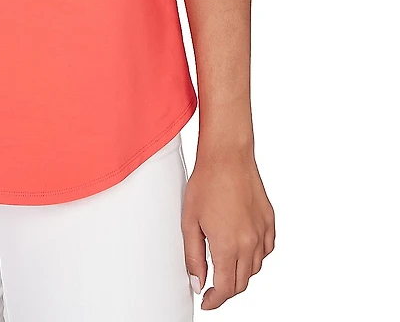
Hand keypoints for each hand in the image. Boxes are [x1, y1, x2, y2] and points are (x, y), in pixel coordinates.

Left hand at [182, 146, 274, 309]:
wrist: (227, 157)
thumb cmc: (206, 183)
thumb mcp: (190, 222)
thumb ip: (193, 256)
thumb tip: (197, 281)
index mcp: (228, 246)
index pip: (225, 289)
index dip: (215, 300)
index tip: (207, 302)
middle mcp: (250, 244)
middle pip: (241, 282)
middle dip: (226, 290)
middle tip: (212, 287)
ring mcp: (262, 233)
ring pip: (255, 268)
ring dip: (240, 273)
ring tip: (225, 267)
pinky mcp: (269, 221)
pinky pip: (266, 250)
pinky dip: (255, 257)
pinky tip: (243, 249)